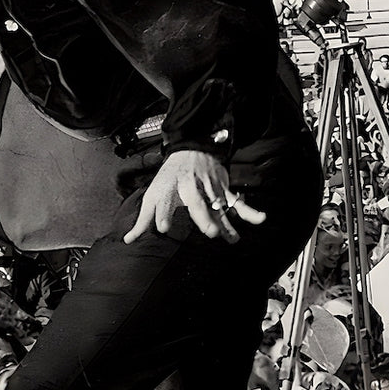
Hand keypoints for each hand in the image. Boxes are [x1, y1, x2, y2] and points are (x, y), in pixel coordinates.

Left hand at [124, 151, 265, 244]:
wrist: (191, 148)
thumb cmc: (169, 178)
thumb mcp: (153, 195)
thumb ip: (143, 220)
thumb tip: (128, 240)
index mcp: (168, 188)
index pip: (164, 201)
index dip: (162, 213)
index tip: (161, 227)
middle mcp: (188, 187)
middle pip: (196, 202)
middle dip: (203, 217)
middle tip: (210, 233)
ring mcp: (208, 187)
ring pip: (218, 206)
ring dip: (227, 221)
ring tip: (232, 238)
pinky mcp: (222, 188)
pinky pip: (236, 201)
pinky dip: (248, 210)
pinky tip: (260, 219)